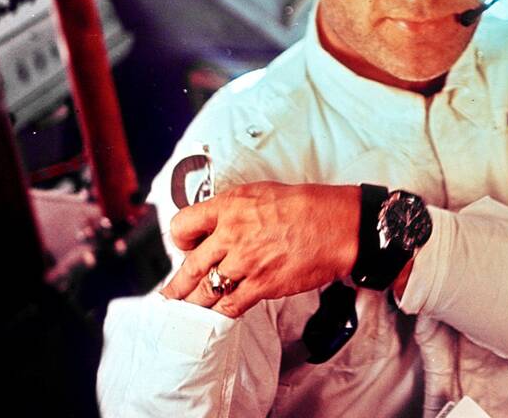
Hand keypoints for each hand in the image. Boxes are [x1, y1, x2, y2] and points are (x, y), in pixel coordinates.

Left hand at [160, 182, 360, 317]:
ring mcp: (245, 262)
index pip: (184, 224)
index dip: (181, 238)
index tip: (186, 246)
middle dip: (177, 285)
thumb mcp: (263, 192)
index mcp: (230, 205)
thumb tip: (221, 225)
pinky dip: (220, 313)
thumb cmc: (308, 206)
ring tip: (186, 312)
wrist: (338, 225)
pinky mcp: (261, 285)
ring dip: (194, 304)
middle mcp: (231, 233)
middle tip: (170, 294)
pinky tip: (216, 316)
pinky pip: (230, 306)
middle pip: (191, 265)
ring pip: (206, 290)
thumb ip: (236, 209)